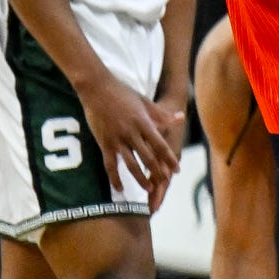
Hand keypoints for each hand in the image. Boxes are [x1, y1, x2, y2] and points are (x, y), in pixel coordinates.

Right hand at [80, 73, 183, 209]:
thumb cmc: (123, 93)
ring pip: (131, 164)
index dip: (169, 159)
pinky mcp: (104, 143)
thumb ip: (163, 115)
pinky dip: (115, 178)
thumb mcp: (146, 103)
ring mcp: (117, 139)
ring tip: (149, 190)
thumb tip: (181, 118)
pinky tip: (121, 189)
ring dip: (140, 179)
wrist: (97, 88)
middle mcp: (132, 133)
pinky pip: (110, 165)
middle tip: (165, 183)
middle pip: (148, 158)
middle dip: (158, 172)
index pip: (161, 145)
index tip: (177, 170)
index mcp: (144, 123)